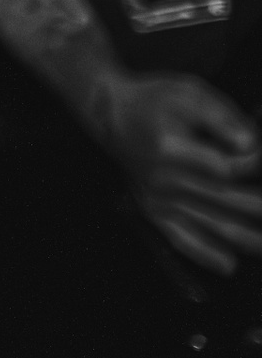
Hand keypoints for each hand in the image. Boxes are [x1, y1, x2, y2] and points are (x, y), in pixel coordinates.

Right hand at [94, 71, 261, 274]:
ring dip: (250, 238)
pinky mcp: (153, 210)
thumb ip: (222, 116)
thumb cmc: (153, 100)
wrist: (110, 115)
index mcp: (172, 149)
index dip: (255, 159)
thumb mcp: (189, 92)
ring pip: (215, 224)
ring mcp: (159, 199)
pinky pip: (181, 239)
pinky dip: (206, 254)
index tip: (257, 147)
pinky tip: (229, 265)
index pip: (231, 167)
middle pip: (231, 200)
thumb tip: (250, 143)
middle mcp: (165, 179)